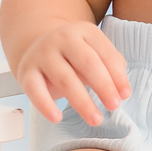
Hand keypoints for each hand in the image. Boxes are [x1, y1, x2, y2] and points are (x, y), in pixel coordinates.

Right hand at [15, 21, 131, 127]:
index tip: (125, 95)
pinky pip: (34, 90)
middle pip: (87, 63)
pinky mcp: (26, 71)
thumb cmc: (76, 55)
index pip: (105, 53)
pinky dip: (45, 105)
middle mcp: (63, 38)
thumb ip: (112, 66)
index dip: (117, 75)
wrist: (37, 45)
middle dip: (103, 87)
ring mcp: (43, 54)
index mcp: (84, 31)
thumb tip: (122, 91)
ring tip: (96, 119)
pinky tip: (57, 118)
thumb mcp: (95, 52)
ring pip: (65, 79)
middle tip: (114, 106)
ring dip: (82, 102)